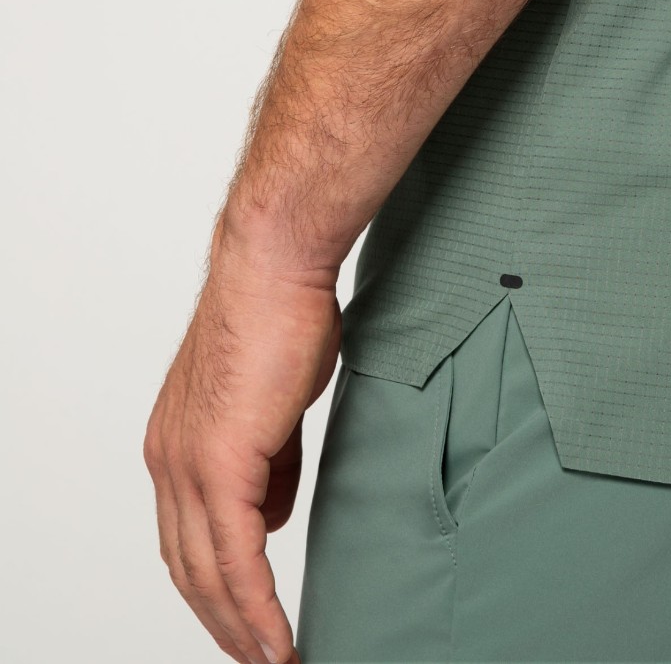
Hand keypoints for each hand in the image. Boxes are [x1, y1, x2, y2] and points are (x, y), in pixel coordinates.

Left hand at [144, 216, 341, 663]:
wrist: (274, 266)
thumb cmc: (281, 316)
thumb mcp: (274, 402)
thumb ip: (270, 461)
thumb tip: (271, 513)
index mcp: (176, 444)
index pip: (187, 537)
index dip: (214, 587)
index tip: (244, 620)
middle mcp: (169, 460)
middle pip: (187, 568)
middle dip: (221, 623)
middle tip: (257, 657)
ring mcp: (188, 463)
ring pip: (206, 573)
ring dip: (240, 628)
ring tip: (274, 659)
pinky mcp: (221, 461)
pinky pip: (237, 556)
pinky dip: (256, 607)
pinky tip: (277, 638)